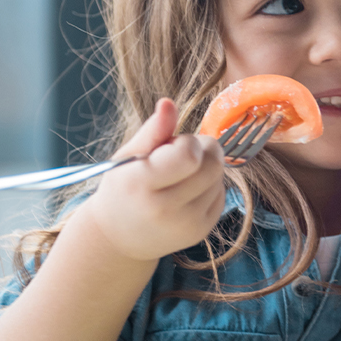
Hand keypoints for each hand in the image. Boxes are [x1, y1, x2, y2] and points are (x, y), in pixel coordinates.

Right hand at [75, 98, 226, 261]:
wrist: (119, 237)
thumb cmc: (123, 188)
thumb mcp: (128, 157)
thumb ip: (152, 130)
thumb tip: (169, 102)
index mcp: (140, 185)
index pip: (189, 155)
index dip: (187, 142)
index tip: (173, 145)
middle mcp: (165, 209)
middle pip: (213, 165)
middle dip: (204, 150)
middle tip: (183, 154)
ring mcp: (186, 224)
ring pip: (220, 178)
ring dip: (206, 169)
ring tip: (181, 175)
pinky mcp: (201, 231)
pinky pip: (221, 194)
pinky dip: (209, 187)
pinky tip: (187, 193)